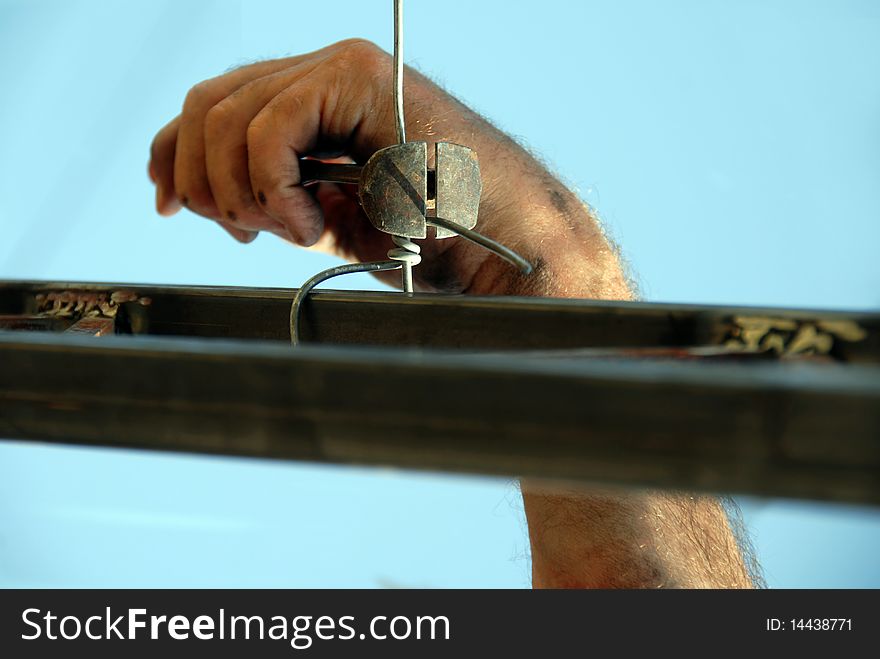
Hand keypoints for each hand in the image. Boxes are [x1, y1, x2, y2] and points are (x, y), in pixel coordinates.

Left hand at [148, 39, 627, 295]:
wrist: (499, 247)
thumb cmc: (425, 241)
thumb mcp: (326, 218)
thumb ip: (268, 192)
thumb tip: (191, 190)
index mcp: (316, 100)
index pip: (216, 104)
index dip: (174, 151)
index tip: (167, 202)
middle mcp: (325, 71)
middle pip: (208, 103)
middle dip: (200, 178)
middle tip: (241, 233)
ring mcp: (343, 68)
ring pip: (227, 114)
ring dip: (240, 191)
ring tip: (294, 232)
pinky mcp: (360, 78)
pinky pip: (271, 128)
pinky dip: (274, 188)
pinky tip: (312, 226)